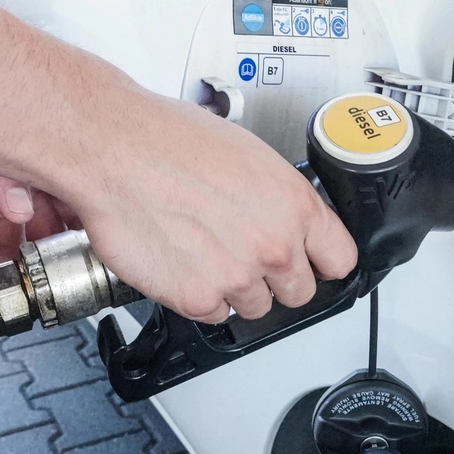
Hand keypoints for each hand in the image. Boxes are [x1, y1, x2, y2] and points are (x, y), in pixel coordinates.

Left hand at [0, 152, 72, 269]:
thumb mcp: (11, 136)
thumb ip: (14, 177)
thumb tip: (19, 211)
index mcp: (56, 155)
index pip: (77, 203)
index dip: (77, 231)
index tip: (76, 258)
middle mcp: (28, 173)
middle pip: (43, 225)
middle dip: (41, 253)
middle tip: (36, 275)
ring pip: (7, 235)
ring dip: (4, 261)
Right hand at [69, 91, 357, 323]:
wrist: (113, 149)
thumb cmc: (169, 140)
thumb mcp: (248, 155)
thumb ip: (277, 199)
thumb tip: (285, 220)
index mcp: (295, 204)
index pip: (340, 259)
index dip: (322, 261)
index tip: (312, 263)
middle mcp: (273, 245)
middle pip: (300, 292)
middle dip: (275, 277)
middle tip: (243, 253)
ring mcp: (236, 276)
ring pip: (255, 306)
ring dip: (234, 288)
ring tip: (203, 250)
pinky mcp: (196, 298)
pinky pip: (213, 313)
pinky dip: (196, 295)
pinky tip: (181, 261)